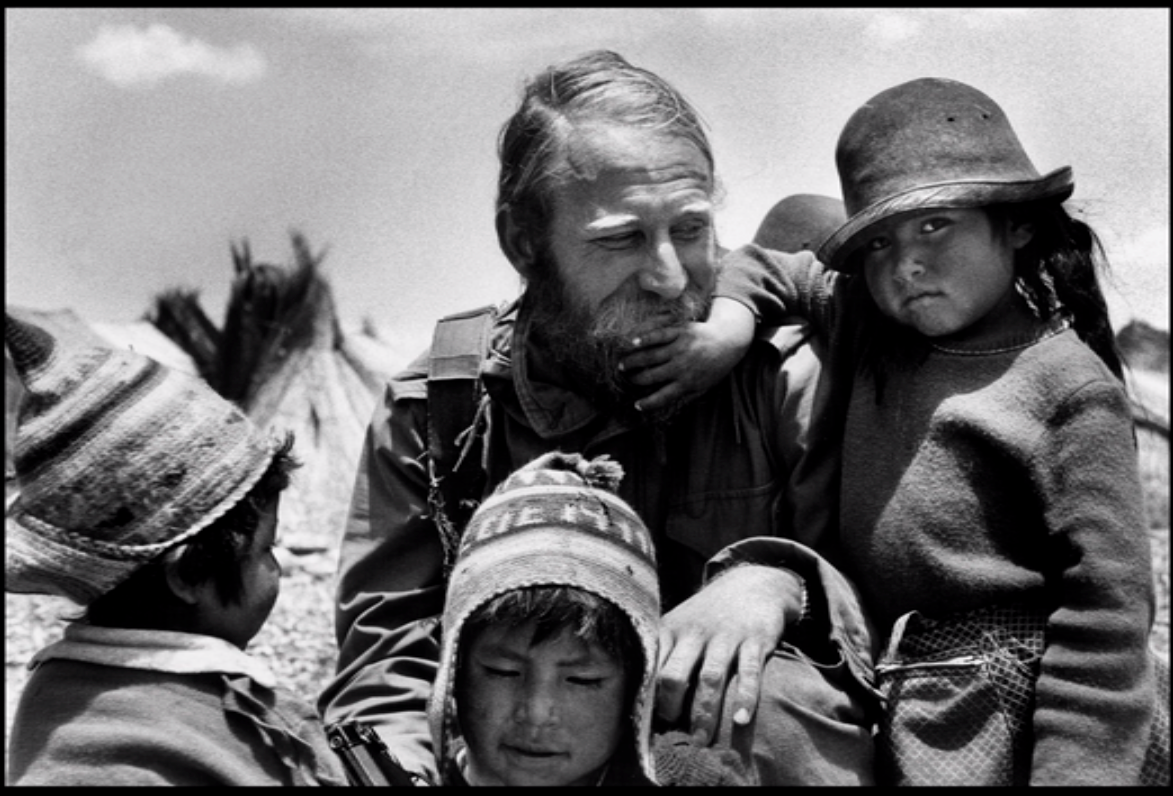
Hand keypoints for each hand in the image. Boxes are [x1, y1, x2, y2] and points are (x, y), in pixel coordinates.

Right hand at [619, 298, 755, 413]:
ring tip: (622, 364)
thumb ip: (687, 397)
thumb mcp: (705, 386)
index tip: (636, 405)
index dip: (648, 403)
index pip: (663, 396)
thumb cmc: (715, 367)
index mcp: (688, 382)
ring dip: (633, 361)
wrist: (728, 340)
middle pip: (652, 375)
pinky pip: (658, 336)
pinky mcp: (680, 332)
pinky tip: (632, 343)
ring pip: (651, 356)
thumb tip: (670, 408)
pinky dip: (644, 339)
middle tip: (626, 379)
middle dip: (636, 379)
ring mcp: (680, 348)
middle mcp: (682, 366)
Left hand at [655, 565, 802, 745]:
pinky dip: (745, 697)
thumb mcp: (679, 626)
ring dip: (705, 712)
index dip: (648, 699)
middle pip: (674, 674)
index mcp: (670, 631)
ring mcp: (725, 635)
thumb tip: (645, 700)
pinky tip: (741, 720)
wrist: (751, 584)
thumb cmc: (707, 616)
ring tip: (703, 741)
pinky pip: (748, 672)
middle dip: (672, 708)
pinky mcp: (754, 639)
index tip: (649, 725)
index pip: (651, 668)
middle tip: (677, 737)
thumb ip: (663, 656)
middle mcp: (694, 633)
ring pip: (710, 677)